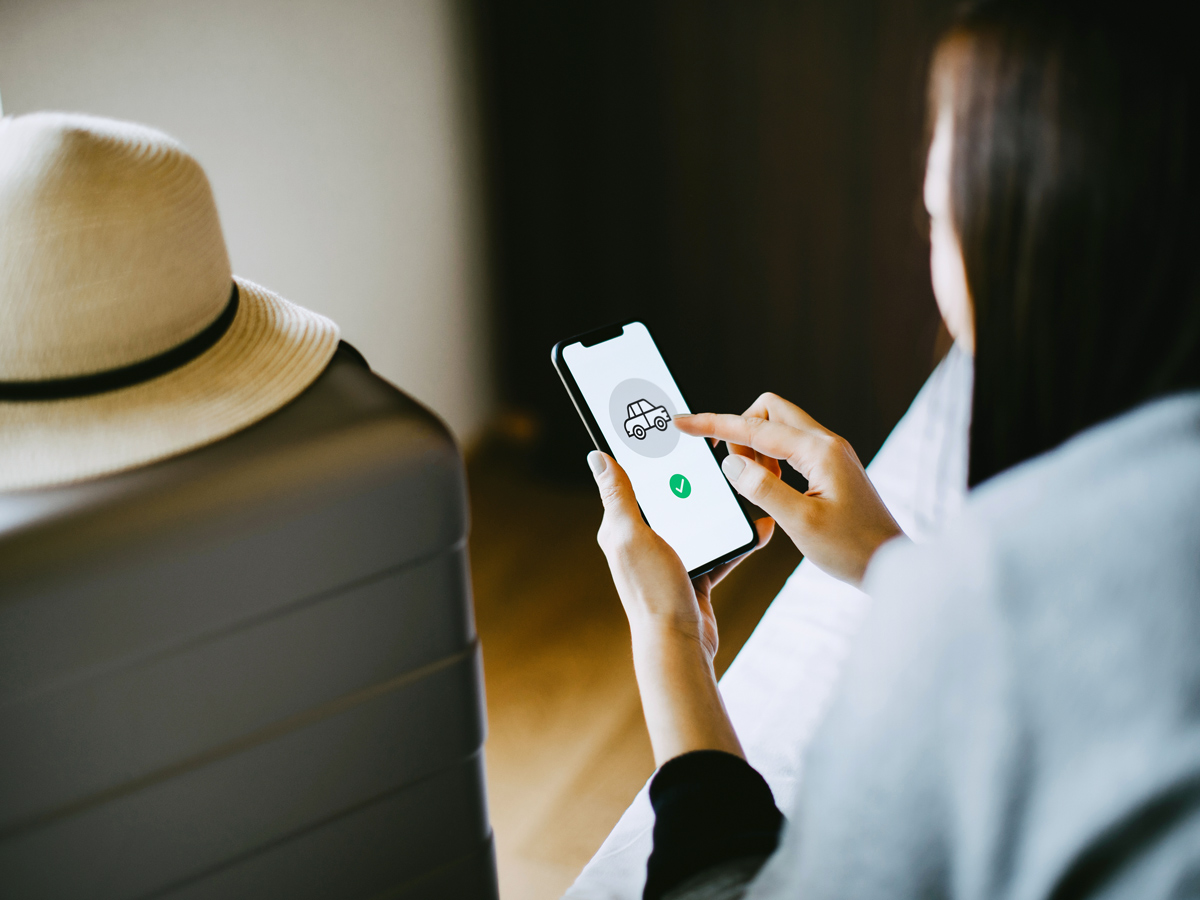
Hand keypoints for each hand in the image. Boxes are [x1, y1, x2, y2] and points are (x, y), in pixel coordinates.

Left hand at [588, 450, 772, 654]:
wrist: (679, 645)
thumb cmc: (652, 592)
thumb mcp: (632, 536)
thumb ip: (618, 496)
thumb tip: (597, 456)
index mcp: (622, 529)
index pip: (630, 481)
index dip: (642, 454)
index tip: (658, 428)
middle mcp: (642, 542)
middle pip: (669, 499)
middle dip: (690, 478)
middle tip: (712, 453)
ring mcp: (669, 559)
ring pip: (697, 522)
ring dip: (718, 508)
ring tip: (739, 486)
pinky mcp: (694, 576)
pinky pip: (717, 548)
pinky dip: (735, 540)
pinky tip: (756, 529)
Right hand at [674, 393, 903, 585]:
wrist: (892, 565)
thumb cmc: (852, 549)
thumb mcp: (800, 523)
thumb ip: (763, 489)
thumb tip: (731, 465)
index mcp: (818, 451)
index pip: (754, 428)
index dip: (714, 425)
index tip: (682, 422)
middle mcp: (826, 443)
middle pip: (768, 412)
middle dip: (741, 431)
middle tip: (734, 470)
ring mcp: (830, 454)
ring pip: (779, 429)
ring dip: (756, 449)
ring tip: (757, 487)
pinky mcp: (831, 468)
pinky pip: (791, 448)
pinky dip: (772, 462)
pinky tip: (773, 490)